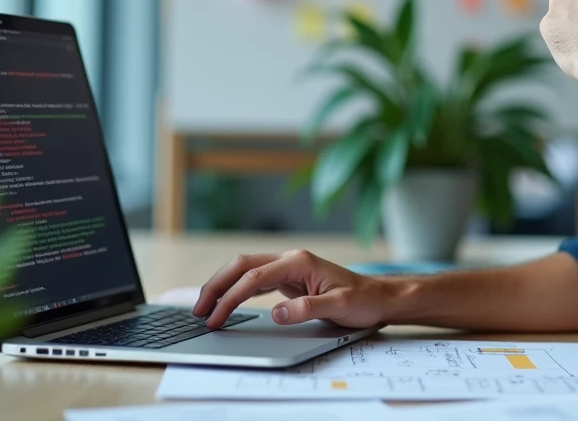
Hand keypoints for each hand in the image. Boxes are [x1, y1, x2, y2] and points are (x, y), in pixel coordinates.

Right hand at [193, 249, 396, 328]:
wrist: (378, 297)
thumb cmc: (362, 300)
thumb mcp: (339, 306)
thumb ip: (307, 308)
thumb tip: (277, 313)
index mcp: (299, 262)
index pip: (253, 278)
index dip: (230, 297)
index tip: (215, 318)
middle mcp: (290, 259)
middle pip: (241, 266)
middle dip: (216, 286)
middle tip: (198, 310)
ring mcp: (289, 267)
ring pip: (245, 271)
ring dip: (223, 286)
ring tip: (205, 308)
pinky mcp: (289, 278)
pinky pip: (255, 281)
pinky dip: (237, 290)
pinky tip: (227, 301)